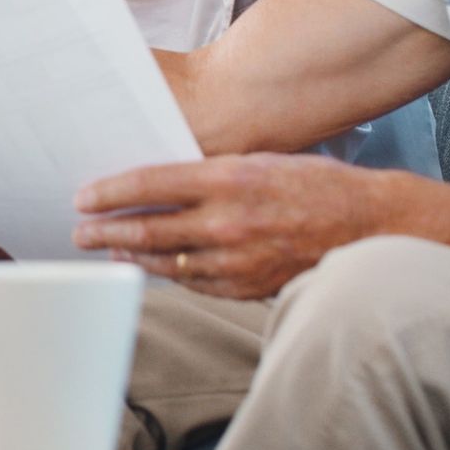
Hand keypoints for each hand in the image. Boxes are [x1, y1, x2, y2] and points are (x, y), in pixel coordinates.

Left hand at [72, 154, 382, 299]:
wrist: (370, 225)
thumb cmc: (316, 184)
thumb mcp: (260, 162)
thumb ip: (211, 174)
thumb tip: (161, 183)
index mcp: (229, 179)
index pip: (150, 185)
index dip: (110, 192)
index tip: (84, 197)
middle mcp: (228, 222)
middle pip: (148, 230)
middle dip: (107, 230)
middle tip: (79, 230)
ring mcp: (237, 260)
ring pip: (166, 261)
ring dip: (130, 256)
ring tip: (105, 250)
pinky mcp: (247, 287)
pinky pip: (195, 283)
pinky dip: (169, 274)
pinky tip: (152, 268)